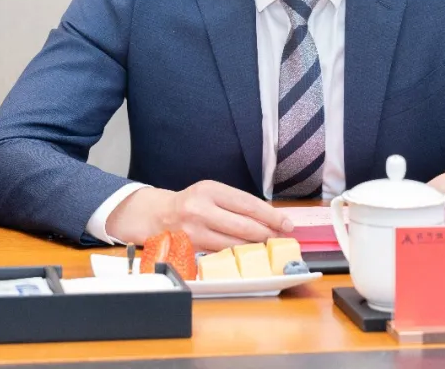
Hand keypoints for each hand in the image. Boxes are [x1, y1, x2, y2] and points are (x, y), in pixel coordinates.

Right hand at [106, 181, 293, 250]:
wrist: (157, 215)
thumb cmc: (192, 203)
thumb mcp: (212, 193)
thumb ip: (236, 203)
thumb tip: (271, 217)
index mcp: (209, 190)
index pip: (248, 204)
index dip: (271, 216)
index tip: (287, 223)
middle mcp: (200, 209)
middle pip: (243, 226)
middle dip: (267, 234)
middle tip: (282, 238)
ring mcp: (193, 231)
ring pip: (233, 244)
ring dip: (254, 248)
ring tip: (268, 246)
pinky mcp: (189, 250)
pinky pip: (220, 254)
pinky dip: (237, 254)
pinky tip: (247, 253)